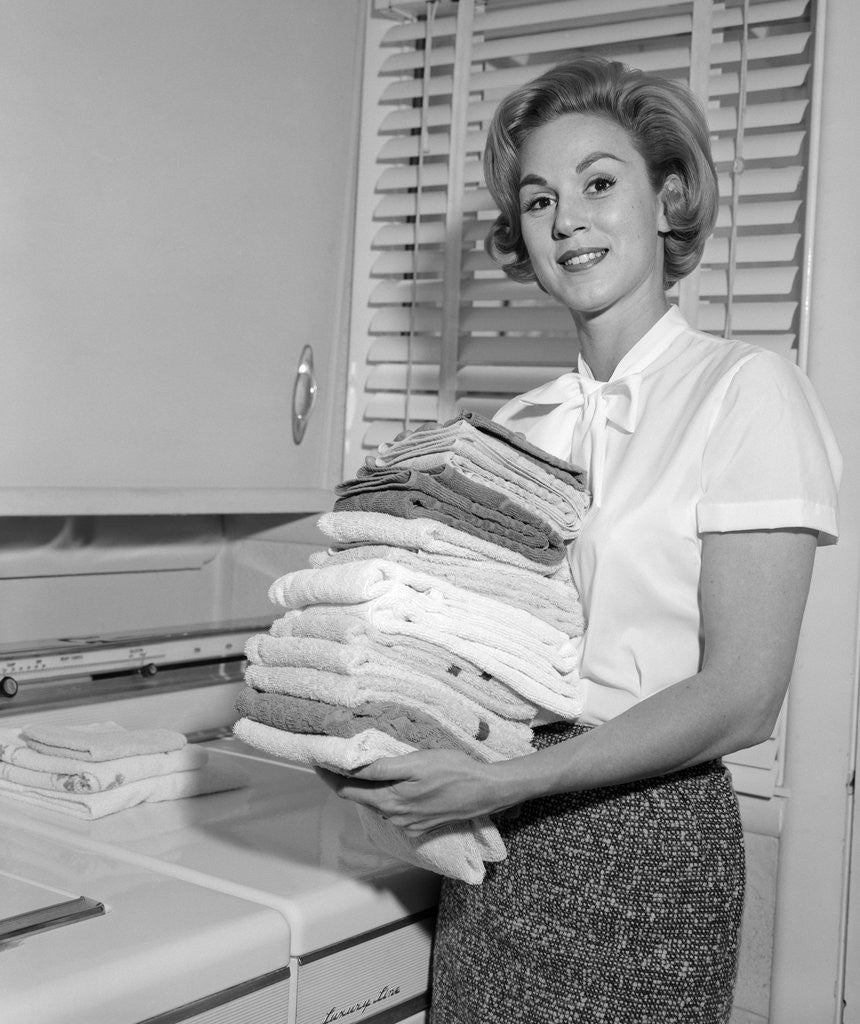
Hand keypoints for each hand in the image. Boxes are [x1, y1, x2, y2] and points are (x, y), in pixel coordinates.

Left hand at [315, 748, 510, 835]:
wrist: (486, 791)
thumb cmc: (453, 771)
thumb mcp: (416, 762)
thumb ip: (383, 768)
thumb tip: (353, 768)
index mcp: (391, 801)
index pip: (349, 791)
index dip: (330, 777)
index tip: (317, 762)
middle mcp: (395, 817)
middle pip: (361, 798)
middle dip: (345, 781)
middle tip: (334, 760)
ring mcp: (408, 824)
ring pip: (378, 804)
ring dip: (367, 788)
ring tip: (360, 768)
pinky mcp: (420, 825)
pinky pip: (394, 810)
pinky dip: (386, 796)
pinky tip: (392, 783)